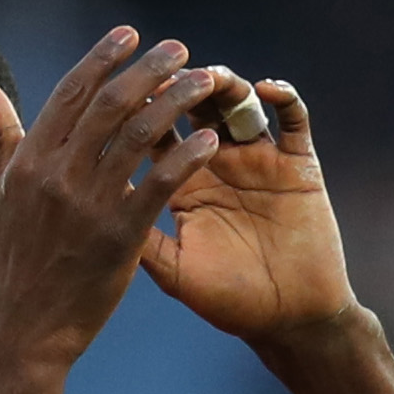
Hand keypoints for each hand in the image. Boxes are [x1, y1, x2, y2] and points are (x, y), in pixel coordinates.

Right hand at [0, 29, 237, 368]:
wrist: (23, 330)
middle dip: (148, 69)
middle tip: (179, 49)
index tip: (129, 35)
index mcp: (28, 161)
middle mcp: (57, 175)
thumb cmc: (11, 263)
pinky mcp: (119, 236)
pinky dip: (187, 156)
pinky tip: (209, 140)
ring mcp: (89, 205)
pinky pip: (160, 184)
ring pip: (140, 134)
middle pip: (110, 103)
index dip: (102, 57)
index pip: (70, 93)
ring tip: (204, 82)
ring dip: (176, 101)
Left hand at [142, 77, 358, 345]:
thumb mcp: (176, 272)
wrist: (290, 322)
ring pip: (239, 104)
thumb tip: (94, 208)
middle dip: (180, 85)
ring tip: (211, 78)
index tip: (124, 90)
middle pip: (194, 106)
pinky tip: (267, 90)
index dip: (140, 108)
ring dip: (225, 84)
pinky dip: (284, 98)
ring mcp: (259, 160)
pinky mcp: (299, 165)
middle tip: (168, 71)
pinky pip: (294, 120)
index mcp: (182, 184)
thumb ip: (142, 240)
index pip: (154, 133)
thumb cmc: (229, 303)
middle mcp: (217, 163)